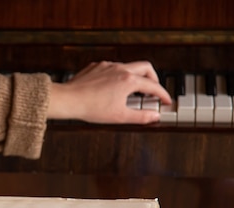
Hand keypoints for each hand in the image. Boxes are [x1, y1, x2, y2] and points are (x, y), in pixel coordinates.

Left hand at [46, 61, 171, 123]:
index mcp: (128, 80)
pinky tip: (113, 86)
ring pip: (129, 66)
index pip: (153, 86)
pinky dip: (119, 75)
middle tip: (153, 90)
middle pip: (146, 67)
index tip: (165, 100)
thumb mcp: (120, 116)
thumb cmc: (90, 107)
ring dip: (135, 76)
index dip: (162, 94)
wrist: (68, 100)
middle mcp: (120, 69)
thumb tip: (154, 116)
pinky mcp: (96, 67)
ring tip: (133, 90)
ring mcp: (107, 66)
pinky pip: (113, 67)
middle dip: (153, 78)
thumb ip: (141, 117)